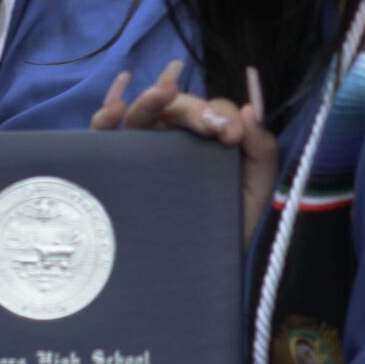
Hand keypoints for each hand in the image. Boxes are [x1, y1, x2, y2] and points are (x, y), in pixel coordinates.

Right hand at [92, 60, 276, 245]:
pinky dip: (104, 117)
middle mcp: (171, 141)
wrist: (198, 272)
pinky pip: (103, 138)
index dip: (220, 114)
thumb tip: (249, 111)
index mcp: (204, 141)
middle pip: (174, 108)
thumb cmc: (224, 228)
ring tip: (164, 91)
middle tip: (209, 124)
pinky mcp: (116, 169)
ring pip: (140, 115)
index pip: (209, 111)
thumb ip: (261, 151)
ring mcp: (142, 153)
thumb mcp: (254, 190)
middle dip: (192, 108)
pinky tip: (113, 108)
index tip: (231, 135)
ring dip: (150, 98)